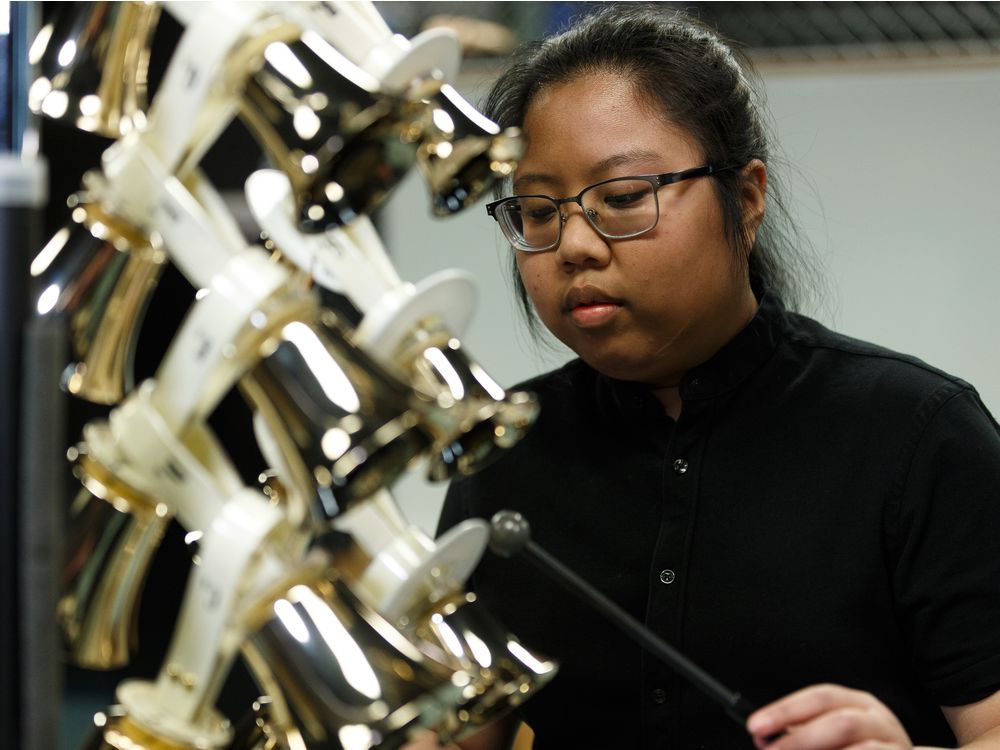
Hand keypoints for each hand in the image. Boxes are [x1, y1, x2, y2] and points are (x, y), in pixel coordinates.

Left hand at [747, 684, 913, 749]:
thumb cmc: (856, 749)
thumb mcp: (831, 735)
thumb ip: (802, 733)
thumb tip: (765, 737)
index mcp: (857, 703)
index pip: (819, 697)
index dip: (785, 710)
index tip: (756, 726)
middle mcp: (879, 719)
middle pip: (839, 722)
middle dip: (800, 740)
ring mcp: (896, 744)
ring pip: (864, 748)